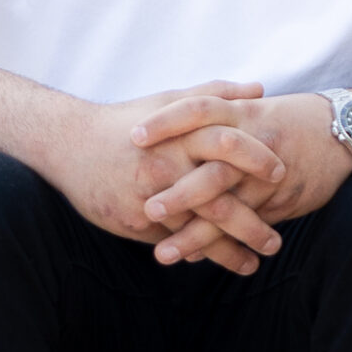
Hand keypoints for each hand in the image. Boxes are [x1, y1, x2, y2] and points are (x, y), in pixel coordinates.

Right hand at [39, 81, 284, 266]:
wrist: (68, 144)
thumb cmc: (125, 121)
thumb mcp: (169, 101)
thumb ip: (215, 95)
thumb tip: (261, 88)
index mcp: (180, 133)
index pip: (230, 144)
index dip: (259, 160)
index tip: (283, 175)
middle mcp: (167, 165)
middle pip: (220, 198)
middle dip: (252, 223)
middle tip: (276, 241)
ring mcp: (150, 195)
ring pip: (197, 229)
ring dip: (229, 250)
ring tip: (255, 262)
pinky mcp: (133, 219)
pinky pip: (171, 241)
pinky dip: (195, 253)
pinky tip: (215, 262)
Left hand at [135, 90, 351, 268]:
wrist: (346, 131)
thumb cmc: (292, 119)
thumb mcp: (254, 108)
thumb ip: (219, 117)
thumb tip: (174, 125)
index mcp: (243, 112)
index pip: (198, 109)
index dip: (166, 121)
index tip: (135, 136)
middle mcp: (254, 144)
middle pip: (212, 168)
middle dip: (179, 194)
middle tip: (146, 211)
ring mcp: (268, 176)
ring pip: (229, 209)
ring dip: (195, 235)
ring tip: (164, 256)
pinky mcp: (281, 201)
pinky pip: (249, 226)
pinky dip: (222, 245)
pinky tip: (198, 259)